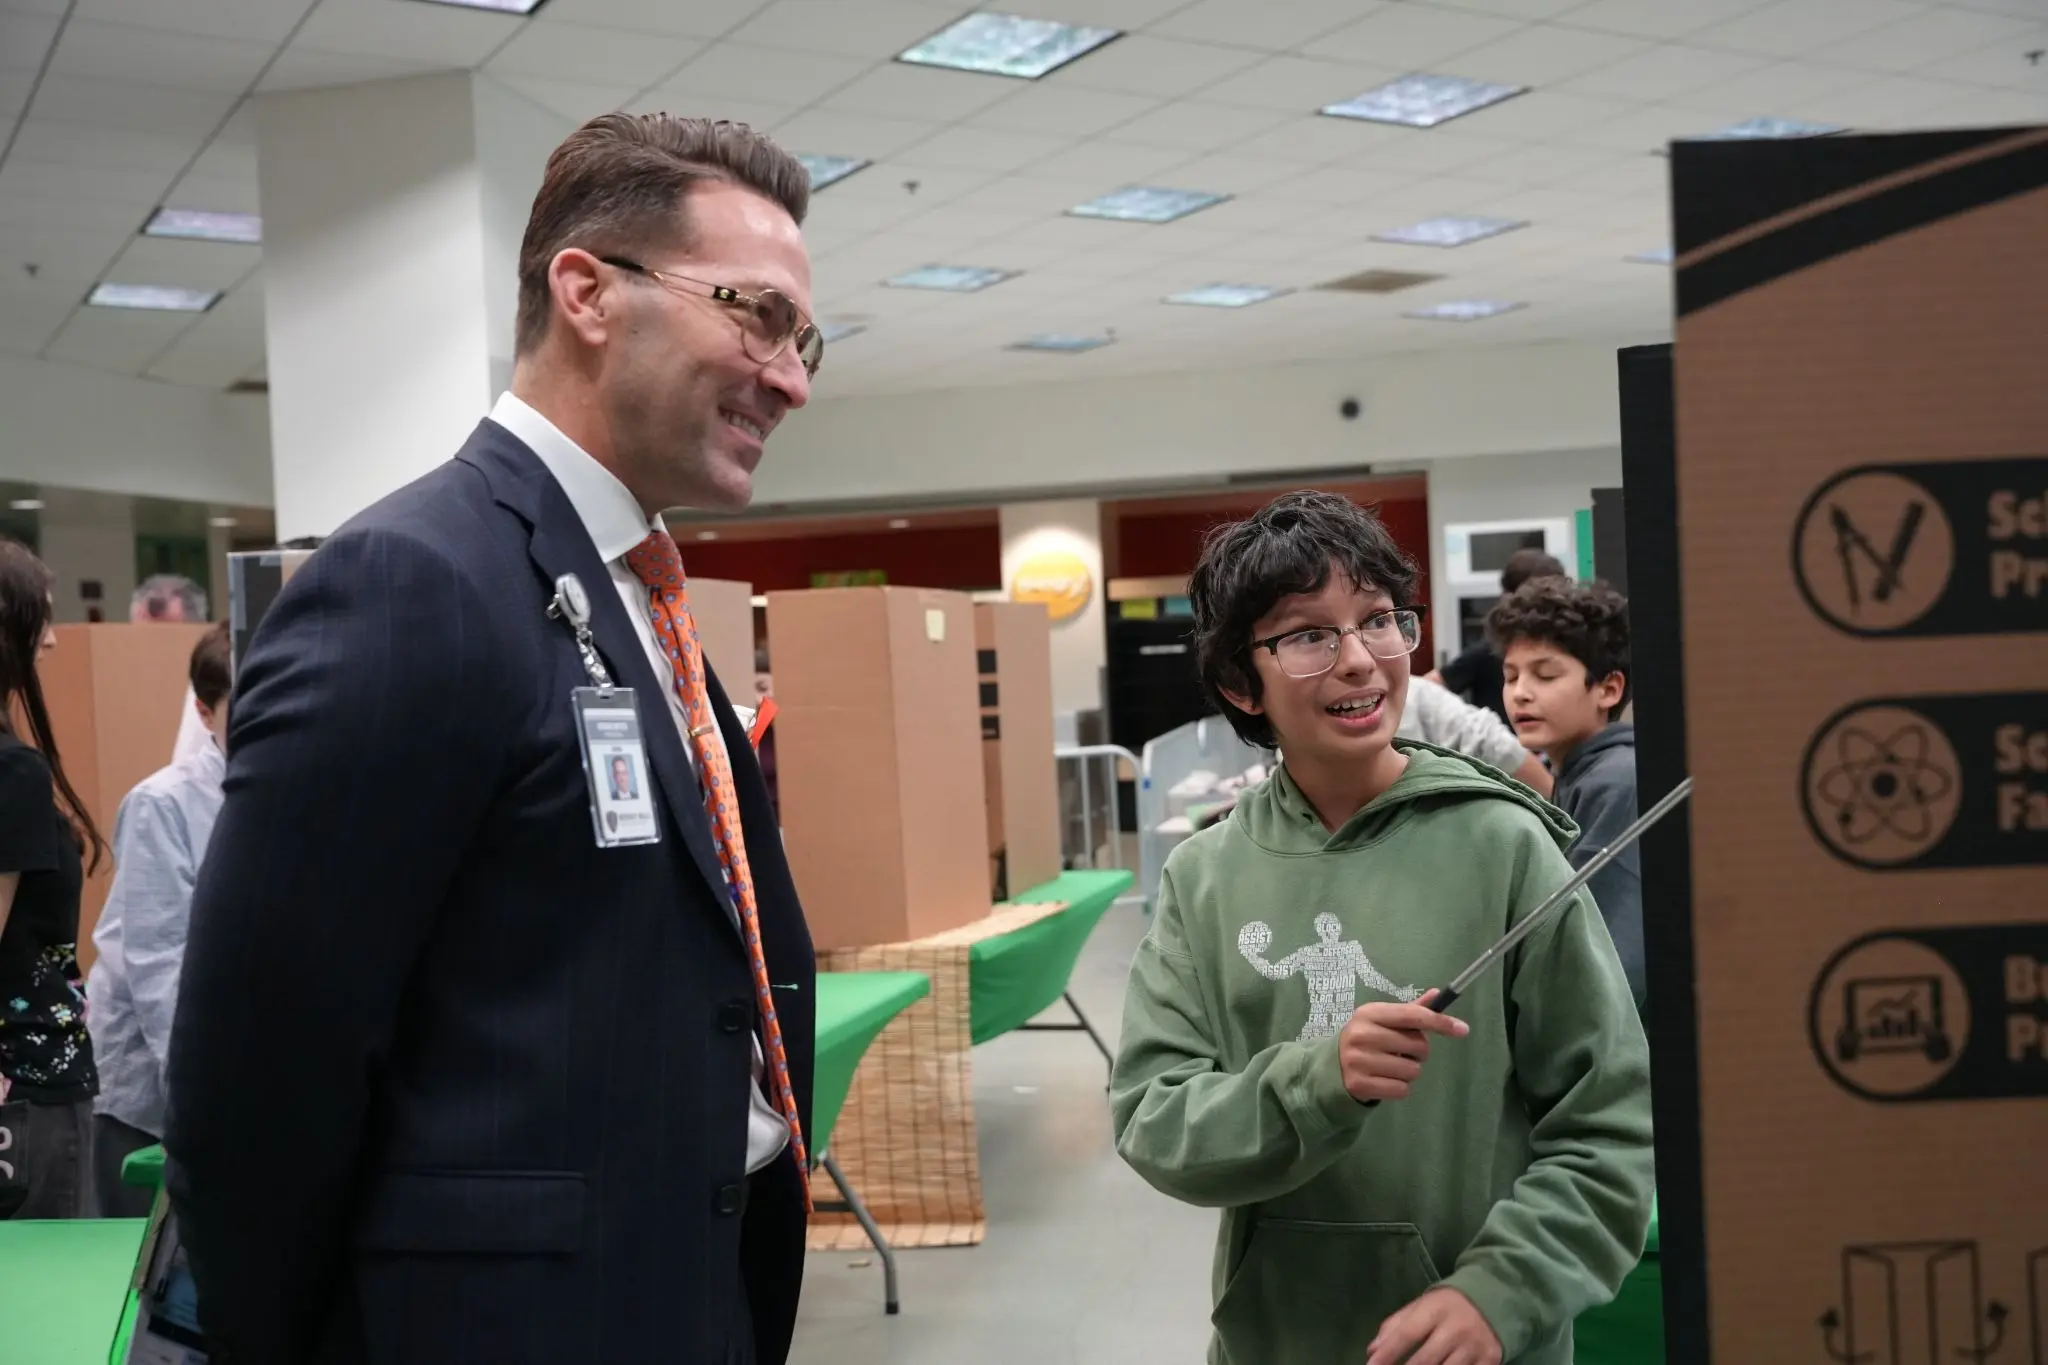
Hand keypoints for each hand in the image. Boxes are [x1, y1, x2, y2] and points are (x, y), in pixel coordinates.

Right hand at [1338, 989, 1467, 1103]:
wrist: (1332, 1066)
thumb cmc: (1366, 1039)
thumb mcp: (1383, 1021)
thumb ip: (1411, 1010)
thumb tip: (1437, 994)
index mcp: (1370, 1013)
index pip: (1413, 1015)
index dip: (1440, 1022)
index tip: (1462, 1029)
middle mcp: (1362, 1034)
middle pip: (1418, 1046)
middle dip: (1418, 1052)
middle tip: (1402, 1052)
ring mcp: (1359, 1060)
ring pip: (1413, 1071)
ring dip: (1409, 1072)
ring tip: (1391, 1066)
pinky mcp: (1359, 1084)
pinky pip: (1402, 1090)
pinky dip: (1400, 1088)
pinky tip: (1385, 1080)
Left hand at [1367, 1287, 1501, 1364]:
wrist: (1496, 1298)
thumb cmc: (1448, 1306)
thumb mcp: (1422, 1306)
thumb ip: (1395, 1325)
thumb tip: (1372, 1351)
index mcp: (1436, 1310)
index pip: (1407, 1334)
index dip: (1388, 1353)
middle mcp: (1456, 1329)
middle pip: (1425, 1360)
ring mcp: (1475, 1347)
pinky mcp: (1490, 1361)